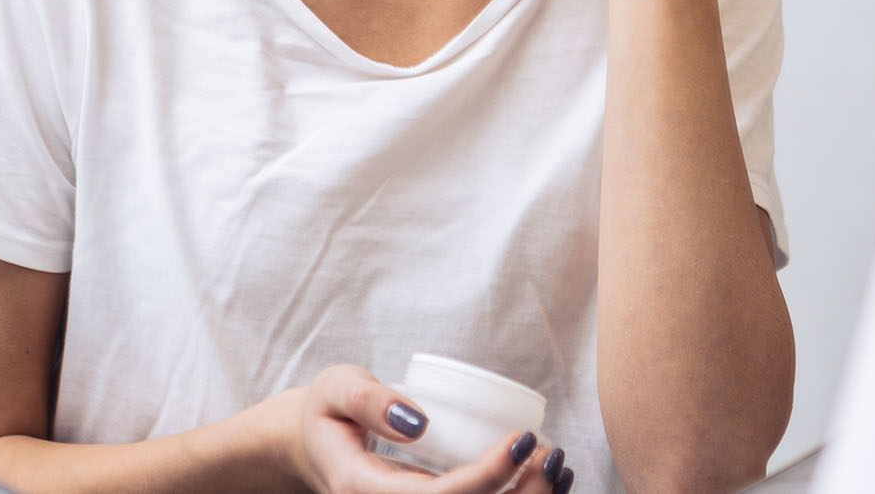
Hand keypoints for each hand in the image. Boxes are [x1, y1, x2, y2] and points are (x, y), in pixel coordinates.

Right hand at [280, 365, 563, 493]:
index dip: (488, 475)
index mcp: (365, 491)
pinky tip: (551, 481)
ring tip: (559, 465)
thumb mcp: (334, 390)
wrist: (316, 446)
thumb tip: (418, 421)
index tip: (522, 438)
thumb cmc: (329, 412)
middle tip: (553, 453)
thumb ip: (369, 400)